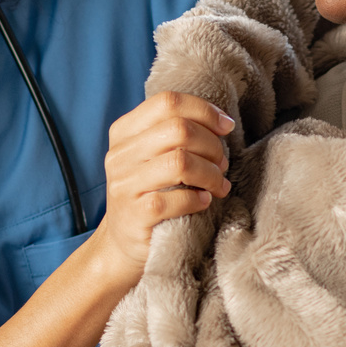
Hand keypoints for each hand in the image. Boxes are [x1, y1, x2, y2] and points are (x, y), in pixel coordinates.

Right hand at [92, 91, 233, 275]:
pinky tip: (203, 202)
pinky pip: (177, 199)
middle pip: (178, 129)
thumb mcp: (152, 157)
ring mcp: (125, 185)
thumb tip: (222, 123)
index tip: (226, 126)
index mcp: (124, 132)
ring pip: (180, 162)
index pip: (167, 102)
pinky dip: (198, 199)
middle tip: (221, 163)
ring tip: (218, 185)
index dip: (204, 110)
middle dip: (211, 145)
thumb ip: (175, 135)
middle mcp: (119, 155)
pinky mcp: (135, 214)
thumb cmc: (149, 194)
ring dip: (210, 173)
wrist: (122, 244)